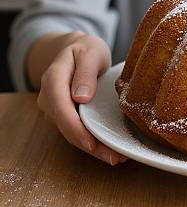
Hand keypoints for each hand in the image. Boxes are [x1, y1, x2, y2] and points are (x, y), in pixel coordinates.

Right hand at [37, 32, 127, 164]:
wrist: (76, 49)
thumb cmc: (85, 49)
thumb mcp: (90, 53)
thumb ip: (86, 72)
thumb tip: (81, 97)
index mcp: (53, 79)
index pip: (60, 107)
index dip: (75, 128)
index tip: (92, 142)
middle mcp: (49, 97)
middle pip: (66, 126)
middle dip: (89, 145)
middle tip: (115, 156)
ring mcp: (55, 108)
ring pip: (71, 133)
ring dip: (93, 147)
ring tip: (117, 156)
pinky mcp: (66, 115)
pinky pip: (77, 130)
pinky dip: (92, 141)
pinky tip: (109, 148)